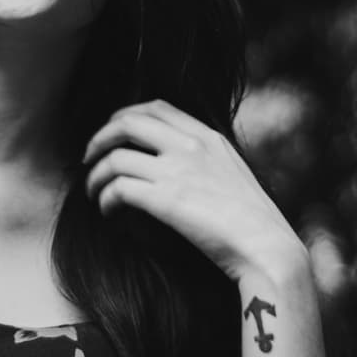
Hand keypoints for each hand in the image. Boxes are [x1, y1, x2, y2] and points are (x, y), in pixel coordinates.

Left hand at [83, 100, 308, 283]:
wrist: (268, 250)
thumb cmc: (254, 224)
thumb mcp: (234, 174)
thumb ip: (206, 160)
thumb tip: (177, 165)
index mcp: (208, 137)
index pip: (156, 107)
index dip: (125, 115)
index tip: (112, 132)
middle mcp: (191, 146)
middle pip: (127, 122)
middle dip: (100, 137)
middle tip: (89, 157)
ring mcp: (177, 171)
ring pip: (115, 157)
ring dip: (96, 174)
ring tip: (93, 191)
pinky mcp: (165, 200)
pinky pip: (118, 188)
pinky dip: (104, 198)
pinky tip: (107, 210)